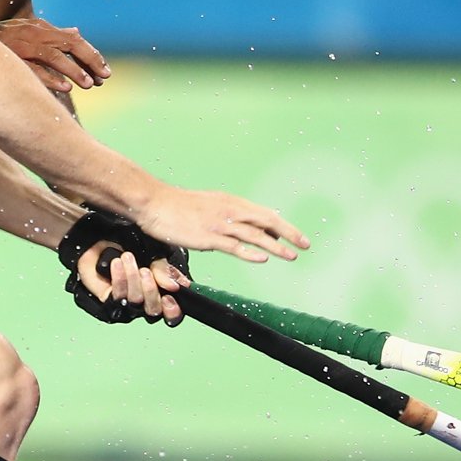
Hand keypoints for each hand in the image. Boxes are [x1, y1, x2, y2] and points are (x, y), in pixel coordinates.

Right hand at [0, 14, 109, 92]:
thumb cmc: (6, 36)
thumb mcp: (32, 29)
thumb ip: (55, 33)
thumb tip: (77, 32)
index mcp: (43, 28)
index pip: (74, 39)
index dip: (91, 54)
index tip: (105, 70)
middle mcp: (36, 34)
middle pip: (69, 45)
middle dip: (89, 61)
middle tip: (104, 78)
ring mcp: (24, 46)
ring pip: (54, 57)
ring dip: (74, 71)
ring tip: (88, 84)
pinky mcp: (12, 58)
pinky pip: (34, 69)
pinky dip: (51, 78)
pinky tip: (65, 88)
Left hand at [73, 241, 190, 324]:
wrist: (100, 241)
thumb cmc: (127, 245)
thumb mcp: (153, 252)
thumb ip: (164, 270)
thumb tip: (174, 286)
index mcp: (160, 291)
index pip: (171, 312)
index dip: (172, 310)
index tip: (169, 297)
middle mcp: (144, 301)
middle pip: (154, 310)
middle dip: (151, 290)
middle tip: (145, 271)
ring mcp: (127, 302)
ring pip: (136, 301)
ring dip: (133, 278)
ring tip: (128, 259)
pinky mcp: (109, 301)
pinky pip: (118, 296)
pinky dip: (120, 278)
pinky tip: (117, 264)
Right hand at [135, 187, 306, 264]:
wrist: (154, 202)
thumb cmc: (177, 206)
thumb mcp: (208, 206)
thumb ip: (227, 215)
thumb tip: (242, 227)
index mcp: (231, 203)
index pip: (264, 214)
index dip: (283, 226)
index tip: (297, 237)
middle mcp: (230, 210)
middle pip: (266, 221)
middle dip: (289, 233)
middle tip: (305, 245)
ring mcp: (219, 224)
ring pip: (255, 235)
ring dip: (276, 246)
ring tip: (291, 256)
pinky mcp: (208, 237)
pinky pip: (233, 246)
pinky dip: (250, 252)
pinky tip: (262, 258)